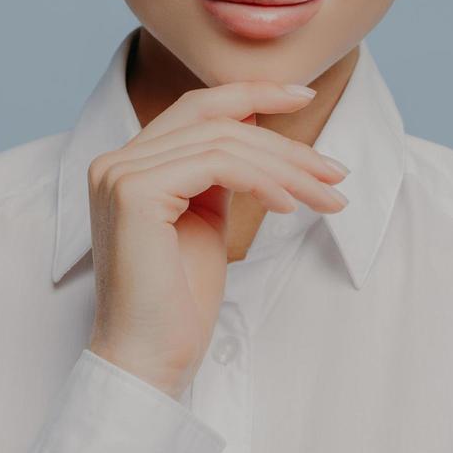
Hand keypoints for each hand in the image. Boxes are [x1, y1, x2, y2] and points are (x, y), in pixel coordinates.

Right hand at [83, 81, 349, 399]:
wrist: (149, 359)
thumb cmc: (179, 300)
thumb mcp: (206, 218)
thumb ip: (220, 169)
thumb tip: (258, 120)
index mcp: (129, 163)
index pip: (197, 107)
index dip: (253, 93)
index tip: (304, 95)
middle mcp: (115, 160)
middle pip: (216, 121)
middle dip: (285, 142)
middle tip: (336, 171)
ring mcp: (120, 173)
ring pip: (224, 142)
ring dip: (288, 168)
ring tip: (328, 197)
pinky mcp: (135, 192)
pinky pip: (217, 166)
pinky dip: (264, 181)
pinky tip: (292, 207)